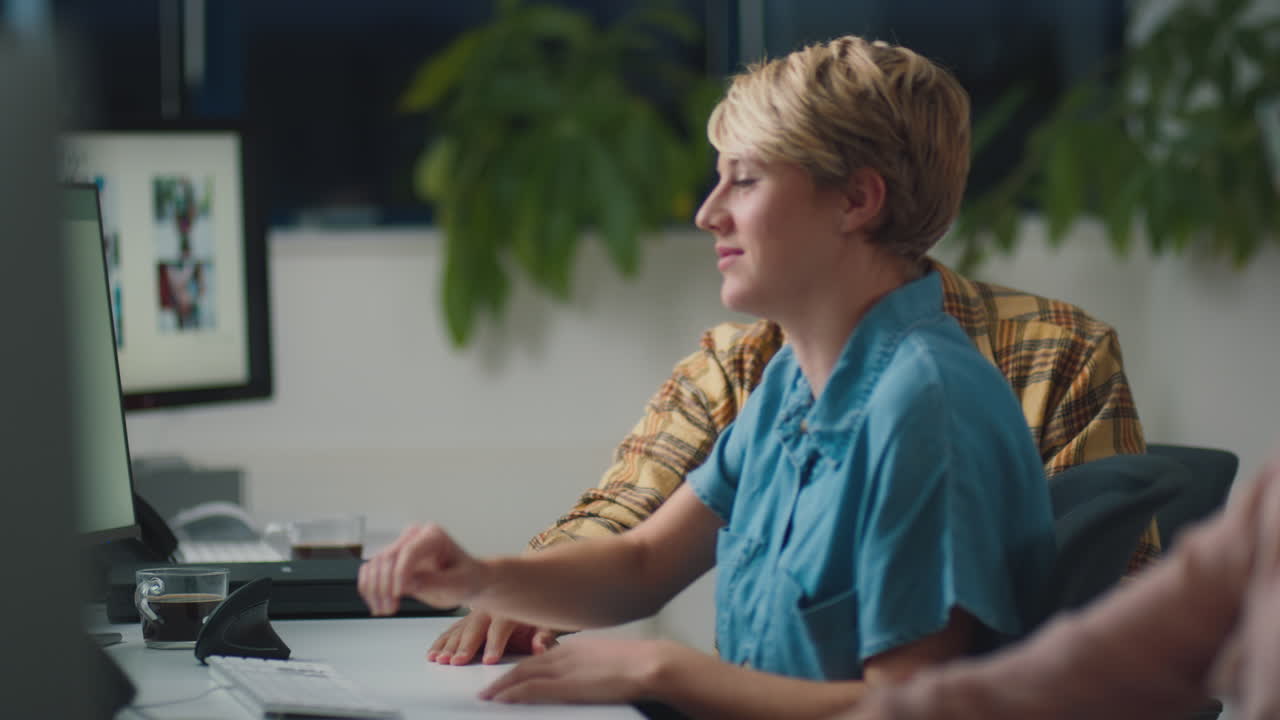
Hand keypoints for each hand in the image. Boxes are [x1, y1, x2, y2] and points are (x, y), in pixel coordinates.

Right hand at [357, 523, 486, 615]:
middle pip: (388, 557)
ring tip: (384, 610)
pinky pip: (372, 571)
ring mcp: (402, 548)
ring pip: (375, 565)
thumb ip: (433, 582)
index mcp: (433, 535)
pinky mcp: (393, 563)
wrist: (467, 582)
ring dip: (374, 589)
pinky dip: (369, 588)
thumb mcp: (457, 584)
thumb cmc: (466, 579)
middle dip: (384, 585)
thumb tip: (406, 583)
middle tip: (389, 609)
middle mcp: (414, 537)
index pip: (410, 551)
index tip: (398, 593)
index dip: (400, 572)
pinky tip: (377, 604)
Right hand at [428, 610, 559, 664]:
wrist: (524, 595)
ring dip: (449, 645)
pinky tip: (432, 654)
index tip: (490, 660)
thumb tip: (540, 647)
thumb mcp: (544, 624)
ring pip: (459, 629)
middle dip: (466, 645)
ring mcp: (473, 614)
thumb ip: (543, 637)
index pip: (501, 627)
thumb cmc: (533, 617)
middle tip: (459, 661)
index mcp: (509, 609)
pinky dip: (440, 642)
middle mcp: (488, 609)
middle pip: (475, 628)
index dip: (496, 644)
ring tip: (441, 659)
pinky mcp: (464, 621)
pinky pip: (450, 631)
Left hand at [479, 636, 666, 704]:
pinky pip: (531, 687)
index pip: (537, 658)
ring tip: (486, 697)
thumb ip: (589, 666)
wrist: (649, 663)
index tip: (504, 677)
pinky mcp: (567, 684)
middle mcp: (564, 654)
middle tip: (486, 689)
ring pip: (522, 674)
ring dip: (501, 686)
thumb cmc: (637, 665)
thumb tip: (585, 676)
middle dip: (503, 677)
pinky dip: (512, 692)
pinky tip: (500, 699)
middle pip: (524, 664)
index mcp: (574, 647)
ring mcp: (564, 668)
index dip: (518, 668)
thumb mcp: (606, 661)